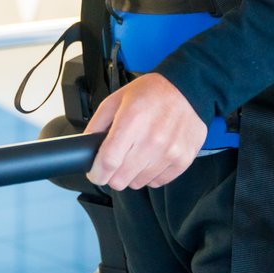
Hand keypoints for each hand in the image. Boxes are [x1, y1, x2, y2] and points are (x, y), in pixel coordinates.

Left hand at [83, 74, 205, 189]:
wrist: (186, 89)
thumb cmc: (152, 92)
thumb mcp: (116, 99)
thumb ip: (97, 124)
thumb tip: (86, 146)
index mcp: (132, 121)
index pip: (108, 162)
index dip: (97, 174)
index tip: (95, 174)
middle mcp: (152, 139)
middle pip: (121, 179)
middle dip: (112, 174)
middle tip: (116, 162)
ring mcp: (169, 152)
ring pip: (138, 183)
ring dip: (133, 174)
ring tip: (137, 154)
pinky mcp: (182, 159)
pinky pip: (158, 182)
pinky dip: (151, 174)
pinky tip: (152, 157)